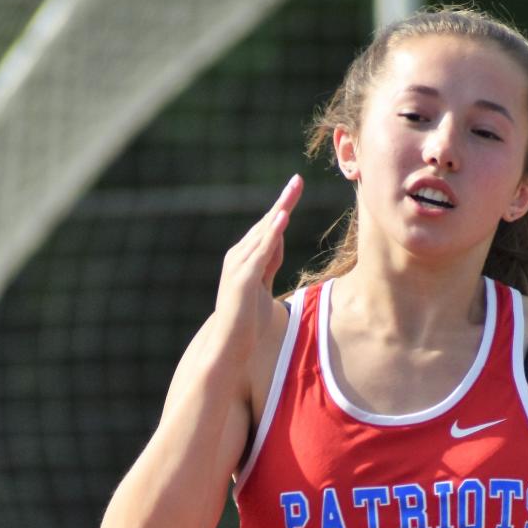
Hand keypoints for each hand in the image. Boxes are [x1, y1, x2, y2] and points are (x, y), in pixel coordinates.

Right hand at [212, 174, 303, 357]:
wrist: (229, 347)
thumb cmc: (247, 322)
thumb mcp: (263, 287)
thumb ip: (268, 265)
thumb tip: (277, 242)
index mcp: (244, 259)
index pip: (267, 229)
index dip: (282, 209)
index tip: (295, 188)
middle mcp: (238, 257)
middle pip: (266, 224)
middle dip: (283, 202)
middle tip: (298, 180)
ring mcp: (238, 266)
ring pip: (263, 234)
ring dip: (279, 211)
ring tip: (293, 190)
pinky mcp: (242, 278)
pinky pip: (260, 252)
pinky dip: (271, 235)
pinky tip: (282, 219)